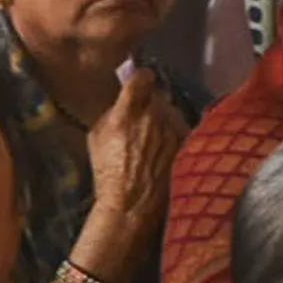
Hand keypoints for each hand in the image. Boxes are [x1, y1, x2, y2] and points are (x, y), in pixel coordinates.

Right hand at [74, 64, 187, 270]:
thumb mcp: (96, 137)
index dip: (141, 79)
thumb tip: (123, 100)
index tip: (140, 84)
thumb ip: (112, 112)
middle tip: (146, 118)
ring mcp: (173, 129)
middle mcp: (154, 116)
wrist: (132, 204)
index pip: (141, 77)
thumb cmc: (108, 172)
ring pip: (173, 111)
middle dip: (153, 103)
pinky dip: (176, 133)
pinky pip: (182, 127)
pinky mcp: (186, 143)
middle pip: (159, 95)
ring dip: (165, 119)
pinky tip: (168, 147)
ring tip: (156, 138)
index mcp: (128, 112)